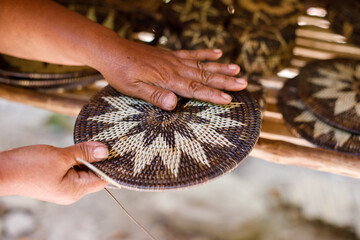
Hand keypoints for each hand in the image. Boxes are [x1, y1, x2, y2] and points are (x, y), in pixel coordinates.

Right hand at [0, 142, 108, 204]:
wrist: (0, 172)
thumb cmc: (29, 166)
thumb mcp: (60, 156)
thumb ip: (84, 153)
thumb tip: (105, 151)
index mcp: (75, 191)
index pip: (103, 180)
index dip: (111, 165)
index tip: (119, 150)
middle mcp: (71, 193)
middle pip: (94, 176)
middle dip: (100, 160)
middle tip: (108, 142)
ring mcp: (63, 188)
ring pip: (83, 171)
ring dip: (88, 158)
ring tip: (94, 142)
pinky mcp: (55, 181)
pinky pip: (73, 170)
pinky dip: (77, 160)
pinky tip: (79, 149)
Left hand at [96, 38, 246, 109]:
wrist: (111, 50)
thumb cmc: (120, 72)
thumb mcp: (132, 89)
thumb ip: (154, 95)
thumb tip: (174, 104)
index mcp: (167, 79)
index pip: (194, 88)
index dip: (212, 94)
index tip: (229, 99)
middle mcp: (174, 67)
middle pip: (204, 75)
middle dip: (225, 81)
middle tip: (244, 83)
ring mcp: (173, 59)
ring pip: (202, 64)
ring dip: (221, 68)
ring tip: (238, 69)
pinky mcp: (170, 55)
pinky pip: (192, 53)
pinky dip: (206, 54)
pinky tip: (217, 53)